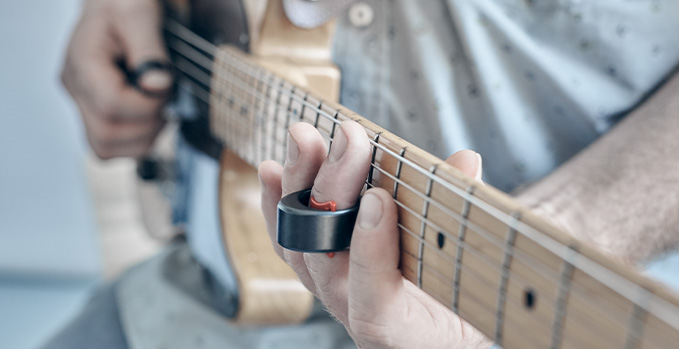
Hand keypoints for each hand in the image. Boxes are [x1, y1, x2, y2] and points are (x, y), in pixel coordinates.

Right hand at [61, 0, 170, 158]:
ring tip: (159, 109)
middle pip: (106, 135)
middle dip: (147, 124)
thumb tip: (158, 87)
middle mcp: (75, 88)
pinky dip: (136, 141)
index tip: (165, 87)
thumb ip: (149, 48)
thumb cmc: (124, 4)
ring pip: (106, 149)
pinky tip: (150, 118)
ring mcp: (81, 104)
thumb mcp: (139, 13)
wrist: (113, 5)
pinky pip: (110, 148)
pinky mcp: (93, 114)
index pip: (111, 105)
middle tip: (165, 101)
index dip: (147, 105)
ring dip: (144, 137)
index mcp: (82, 62)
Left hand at [259, 121, 490, 347]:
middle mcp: (354, 313)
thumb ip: (464, 221)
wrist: (433, 334)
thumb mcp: (473, 276)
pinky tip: (272, 171)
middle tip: (349, 139)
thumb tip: (465, 161)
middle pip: (325, 257)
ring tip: (304, 139)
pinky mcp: (320, 275)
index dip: (371, 250)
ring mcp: (331, 292)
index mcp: (399, 329)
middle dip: (333, 191)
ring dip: (301, 187)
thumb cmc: (457, 310)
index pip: (374, 297)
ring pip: (300, 245)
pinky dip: (279, 206)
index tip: (380, 198)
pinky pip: (290, 245)